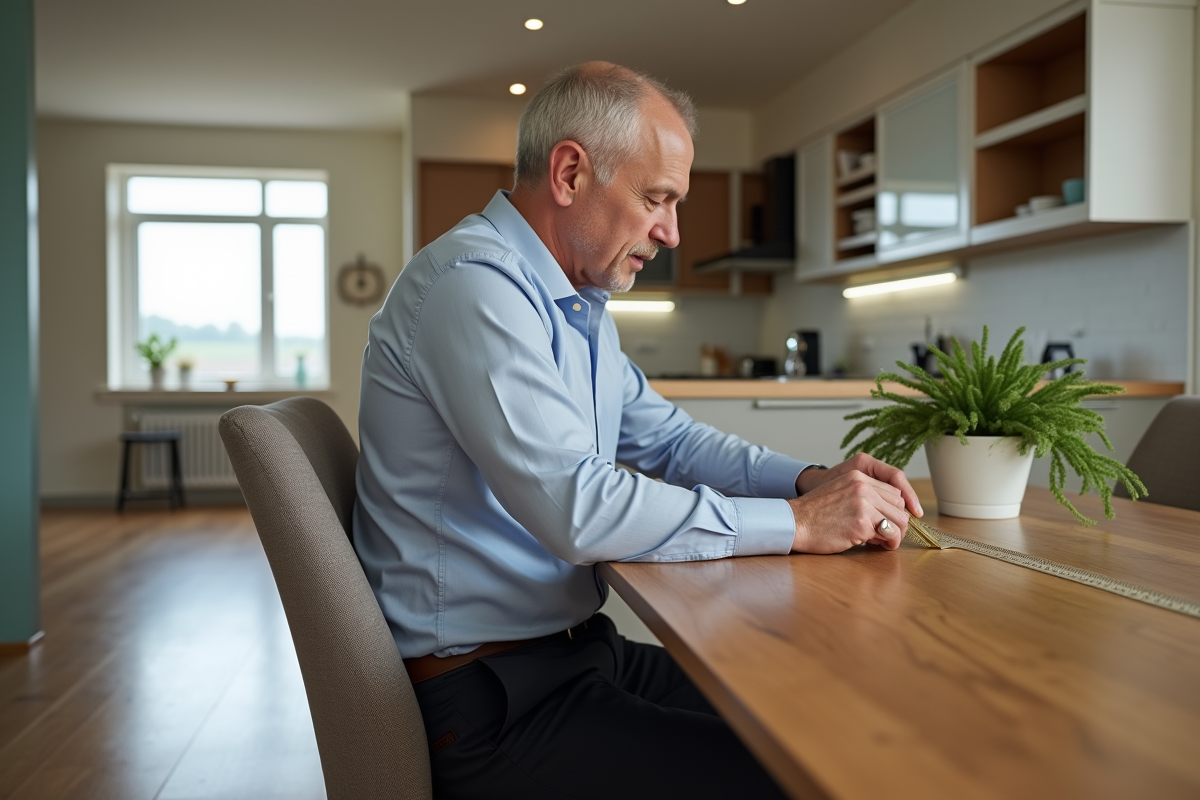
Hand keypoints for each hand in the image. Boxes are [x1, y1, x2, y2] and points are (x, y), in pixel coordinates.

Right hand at [788, 454, 921, 553]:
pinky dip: (885, 543)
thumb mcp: (839, 492)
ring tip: (883, 542)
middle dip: (897, 522)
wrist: (795, 523)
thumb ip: (861, 496)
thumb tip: (886, 514)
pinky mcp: (862, 522)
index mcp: (858, 476)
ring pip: (899, 520)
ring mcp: (864, 504)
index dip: (895, 509)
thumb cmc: (815, 514)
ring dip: (895, 534)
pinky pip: (888, 534)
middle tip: (888, 535)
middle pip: (899, 505)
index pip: (893, 491)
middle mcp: (863, 487)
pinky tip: (873, 544)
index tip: (891, 521)